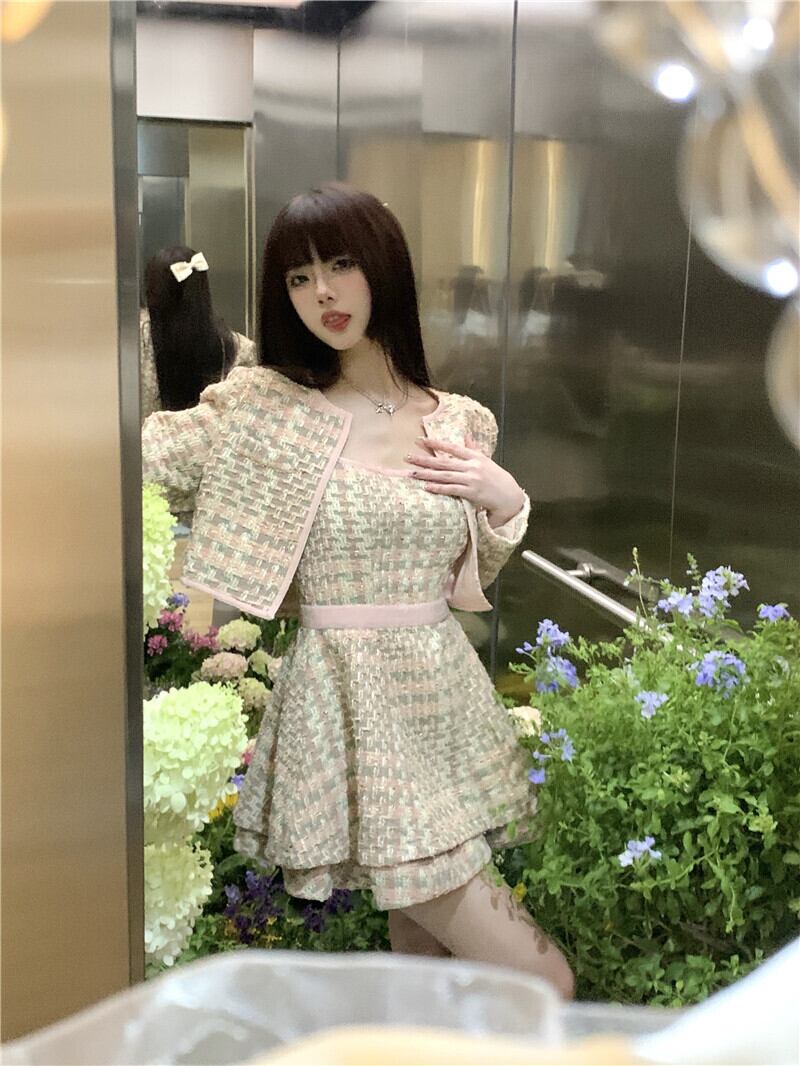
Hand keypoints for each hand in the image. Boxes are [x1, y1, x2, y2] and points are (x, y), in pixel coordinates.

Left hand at [406, 435, 525, 526]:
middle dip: (425, 459)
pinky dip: (439, 488)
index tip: (420, 440)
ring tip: (412, 472)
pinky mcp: (471, 493)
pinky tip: (427, 487)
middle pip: (444, 461)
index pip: (452, 447)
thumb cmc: (497, 478)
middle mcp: (472, 466)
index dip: (435, 443)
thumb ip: (474, 449)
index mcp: (475, 457)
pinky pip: (452, 489)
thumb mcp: (486, 460)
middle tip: (408, 457)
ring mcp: (471, 479)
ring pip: (445, 475)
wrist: (510, 496)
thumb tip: (465, 436)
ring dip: (427, 474)